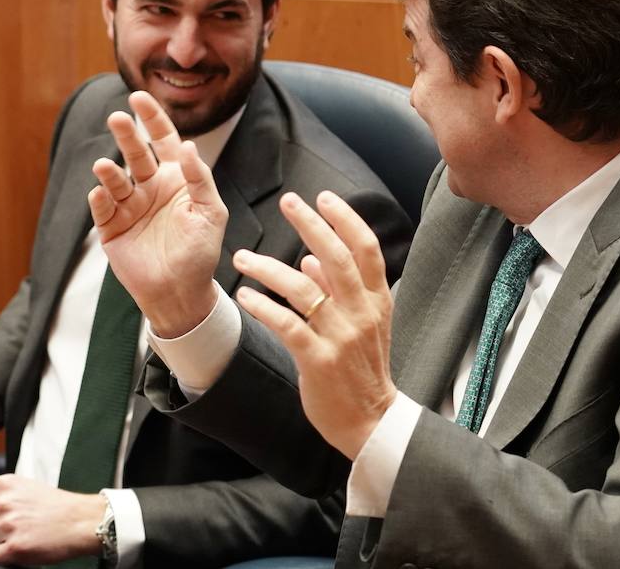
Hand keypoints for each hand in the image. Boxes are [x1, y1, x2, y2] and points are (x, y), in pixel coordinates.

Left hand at [0, 475, 102, 563]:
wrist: (80, 520)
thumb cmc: (53, 505)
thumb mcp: (21, 489)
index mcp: (2, 484)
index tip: (8, 514)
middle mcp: (3, 502)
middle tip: (18, 525)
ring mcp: (8, 524)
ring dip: (0, 544)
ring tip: (23, 534)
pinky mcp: (15, 546)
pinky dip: (7, 556)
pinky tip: (25, 545)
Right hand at [88, 91, 227, 337]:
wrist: (182, 293)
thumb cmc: (201, 252)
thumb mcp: (211, 212)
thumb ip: (200, 178)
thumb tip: (187, 145)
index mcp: (174, 178)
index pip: (162, 140)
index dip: (152, 118)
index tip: (138, 96)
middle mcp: (149, 187)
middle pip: (135, 154)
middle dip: (126, 135)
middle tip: (118, 118)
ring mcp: (128, 207)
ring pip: (115, 180)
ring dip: (109, 171)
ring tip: (104, 164)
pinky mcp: (111, 229)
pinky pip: (103, 210)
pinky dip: (100, 200)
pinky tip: (100, 194)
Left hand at [231, 191, 396, 460]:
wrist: (369, 421)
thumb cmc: (362, 370)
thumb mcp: (363, 325)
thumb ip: (339, 289)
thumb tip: (312, 257)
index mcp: (377, 301)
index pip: (366, 248)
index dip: (346, 219)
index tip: (324, 197)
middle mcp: (361, 313)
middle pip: (335, 257)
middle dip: (310, 224)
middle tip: (288, 201)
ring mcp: (340, 337)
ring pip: (302, 288)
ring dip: (268, 267)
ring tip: (242, 257)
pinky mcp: (318, 360)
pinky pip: (286, 324)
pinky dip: (263, 306)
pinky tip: (244, 295)